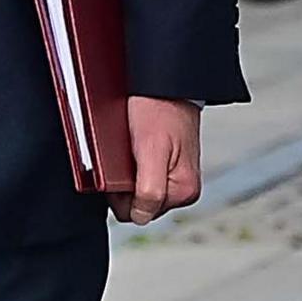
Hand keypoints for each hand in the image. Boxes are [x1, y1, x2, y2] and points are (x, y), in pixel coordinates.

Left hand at [115, 98, 203, 226]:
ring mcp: (176, 178)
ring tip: (128, 148)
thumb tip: (140, 217)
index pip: (137, 214)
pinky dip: (130, 163)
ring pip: (137, 189)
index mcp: (183, 191)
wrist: (165, 83)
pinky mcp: (168, 165)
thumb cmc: (158, 110)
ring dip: (125, 173)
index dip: (119, 195)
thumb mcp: (151, 151)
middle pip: (137, 203)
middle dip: (123, 184)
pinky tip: (131, 147)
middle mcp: (183, 189)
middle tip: (123, 156)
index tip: (118, 170)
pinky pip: (140, 174)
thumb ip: (149, 190)